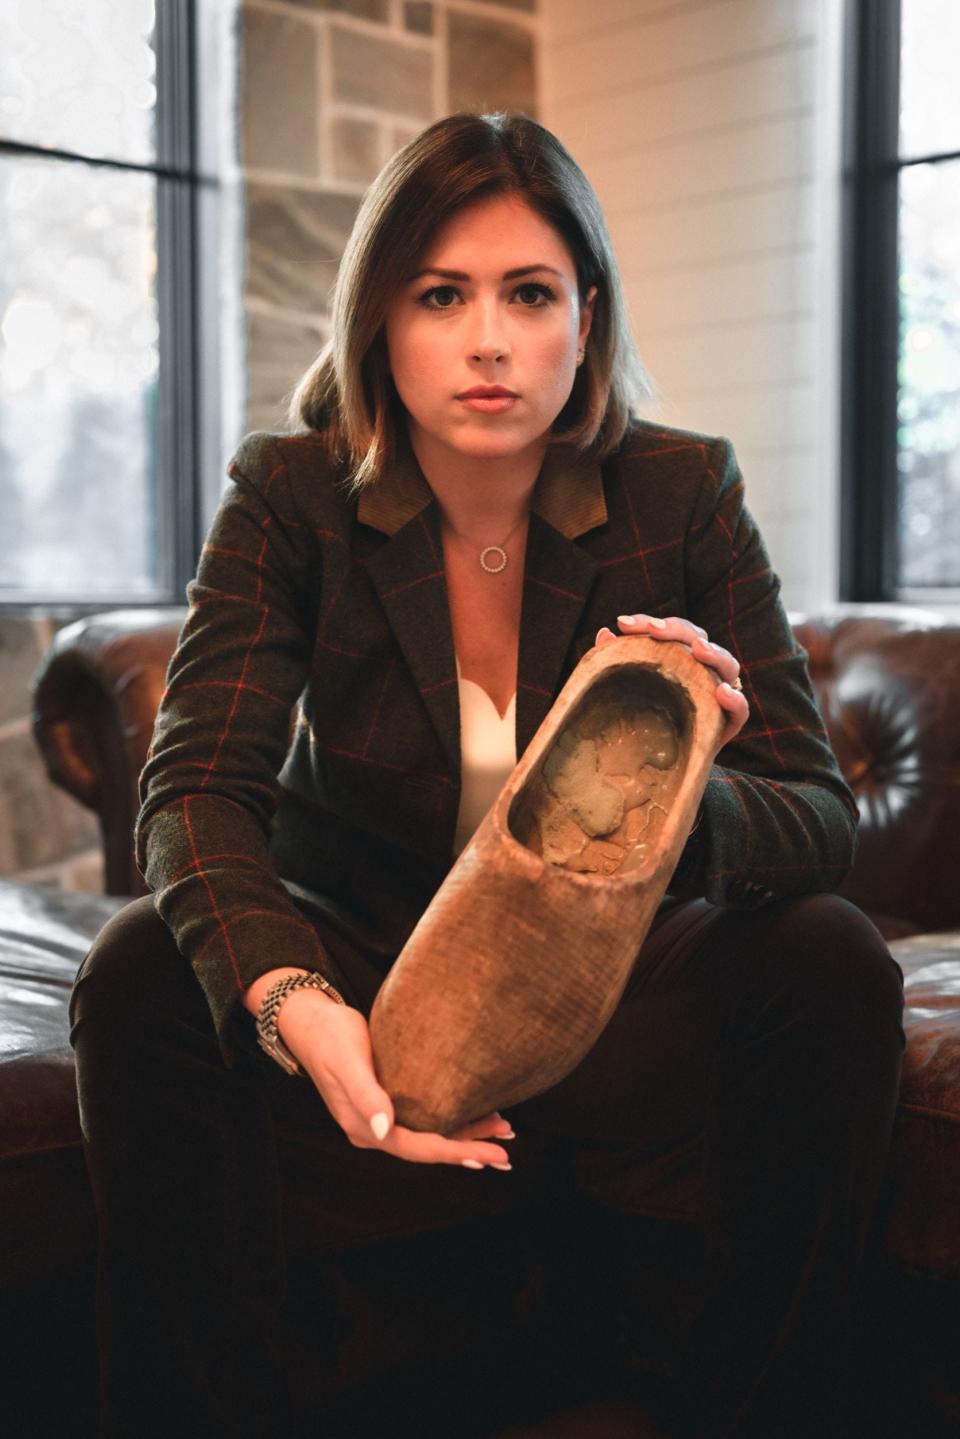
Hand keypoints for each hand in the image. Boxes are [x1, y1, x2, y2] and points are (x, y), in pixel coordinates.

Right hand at [276, 988, 514, 1169]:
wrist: (310, 1020)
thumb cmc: (330, 1035)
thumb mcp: (348, 1061)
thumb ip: (366, 1095)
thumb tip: (384, 1130)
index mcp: (364, 1127)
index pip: (418, 1148)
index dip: (457, 1153)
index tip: (491, 1155)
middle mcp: (374, 1130)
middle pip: (428, 1148)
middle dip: (469, 1149)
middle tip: (507, 1153)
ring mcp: (379, 1118)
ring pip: (429, 1134)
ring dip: (465, 1134)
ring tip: (501, 1130)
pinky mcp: (386, 1102)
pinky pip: (424, 1118)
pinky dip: (451, 1118)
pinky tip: (475, 1112)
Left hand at [595, 613, 748, 749]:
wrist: (659, 767)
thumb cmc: (642, 720)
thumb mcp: (626, 691)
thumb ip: (617, 662)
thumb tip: (604, 633)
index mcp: (680, 658)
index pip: (671, 631)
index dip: (649, 623)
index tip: (622, 623)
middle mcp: (703, 670)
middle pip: (699, 639)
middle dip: (677, 630)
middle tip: (654, 629)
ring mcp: (718, 695)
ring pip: (728, 666)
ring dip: (715, 654)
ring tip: (698, 649)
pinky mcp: (728, 724)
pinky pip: (740, 710)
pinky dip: (735, 699)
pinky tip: (722, 692)